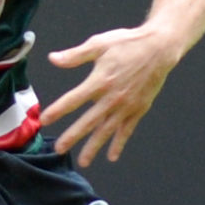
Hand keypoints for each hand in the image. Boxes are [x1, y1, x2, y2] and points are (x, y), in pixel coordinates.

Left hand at [42, 26, 177, 166]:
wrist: (160, 48)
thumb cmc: (128, 44)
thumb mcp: (99, 44)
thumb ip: (75, 55)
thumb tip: (53, 59)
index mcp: (100, 80)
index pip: (74, 99)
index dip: (58, 110)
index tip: (44, 120)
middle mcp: (113, 97)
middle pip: (89, 121)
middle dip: (73, 136)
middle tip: (59, 149)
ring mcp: (127, 105)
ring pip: (107, 130)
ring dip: (95, 146)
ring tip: (84, 161)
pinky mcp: (139, 108)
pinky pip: (127, 130)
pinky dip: (119, 143)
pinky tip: (112, 156)